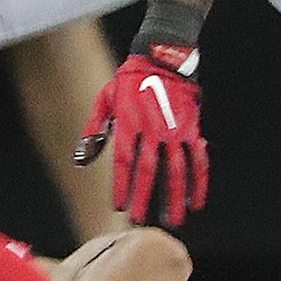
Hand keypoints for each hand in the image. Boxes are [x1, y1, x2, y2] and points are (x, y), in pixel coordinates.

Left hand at [75, 53, 207, 225]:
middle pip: (149, 170)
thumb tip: (81, 159)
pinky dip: (198, 182)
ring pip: (177, 169)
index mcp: (129, 123)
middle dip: (145, 197)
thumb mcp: (105, 100)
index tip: (119, 206)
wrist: (163, 59)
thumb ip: (94, 130)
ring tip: (172, 220)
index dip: (122, 185)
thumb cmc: (129, 81)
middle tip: (141, 220)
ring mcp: (175, 131)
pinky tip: (195, 201)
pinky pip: (198, 159)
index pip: (123, 161)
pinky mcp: (192, 129)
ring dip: (175, 197)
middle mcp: (153, 130)